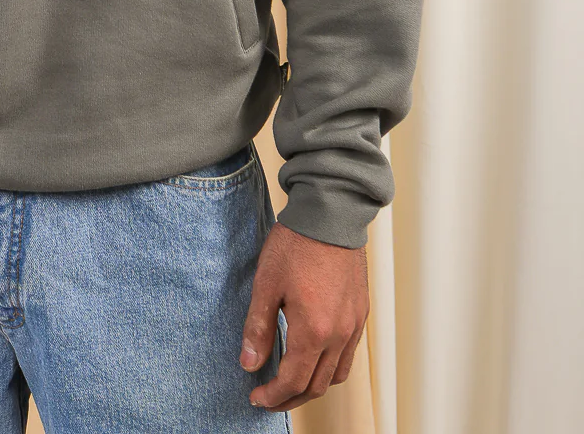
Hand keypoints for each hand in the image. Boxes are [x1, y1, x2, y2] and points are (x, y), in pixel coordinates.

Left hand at [239, 220, 368, 411]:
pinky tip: (314, 357)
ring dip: (312, 386)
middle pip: (316, 386)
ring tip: (291, 383)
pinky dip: (331, 368)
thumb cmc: (297, 243)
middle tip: (268, 396)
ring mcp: (354, 325)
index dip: (272, 396)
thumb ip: (257, 328)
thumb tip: (249, 363)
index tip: (255, 397)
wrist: (331, 213)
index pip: (293, 382)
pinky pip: (349, 355)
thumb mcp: (266, 283)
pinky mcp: (360, 312)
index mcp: (314, 331)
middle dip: (290, 398)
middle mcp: (339, 335)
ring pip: (337, 375)